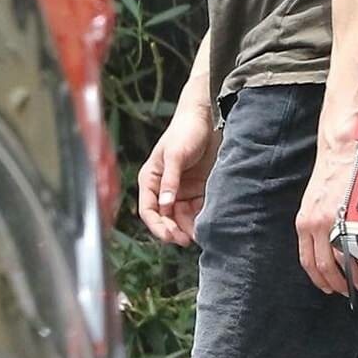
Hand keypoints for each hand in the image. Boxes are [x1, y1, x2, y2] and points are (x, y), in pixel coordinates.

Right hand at [137, 96, 220, 245]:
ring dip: (188, 227)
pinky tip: (207, 223)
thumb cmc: (186, 130)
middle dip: (174, 230)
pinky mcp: (198, 189)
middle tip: (186, 240)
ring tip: (200, 234)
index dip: (157, 226)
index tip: (170, 236)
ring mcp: (181, 189)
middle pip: (165, 217)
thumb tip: (165, 204)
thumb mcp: (175, 154)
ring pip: (181, 217)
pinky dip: (200, 218)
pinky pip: (197, 210)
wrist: (208, 117)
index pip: (148, 210)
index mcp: (150, 179)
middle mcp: (163, 187)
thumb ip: (170, 179)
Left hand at [296, 138, 357, 295]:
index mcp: (304, 222)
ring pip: (338, 261)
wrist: (340, 149)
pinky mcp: (346, 215)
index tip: (328, 287)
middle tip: (349, 290)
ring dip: (351, 276)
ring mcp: (329, 220)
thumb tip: (334, 246)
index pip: (307, 260)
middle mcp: (313, 224)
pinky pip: (352, 246)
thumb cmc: (332, 172)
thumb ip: (320, 223)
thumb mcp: (317, 201)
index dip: (318, 279)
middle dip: (336, 283)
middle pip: (322, 266)